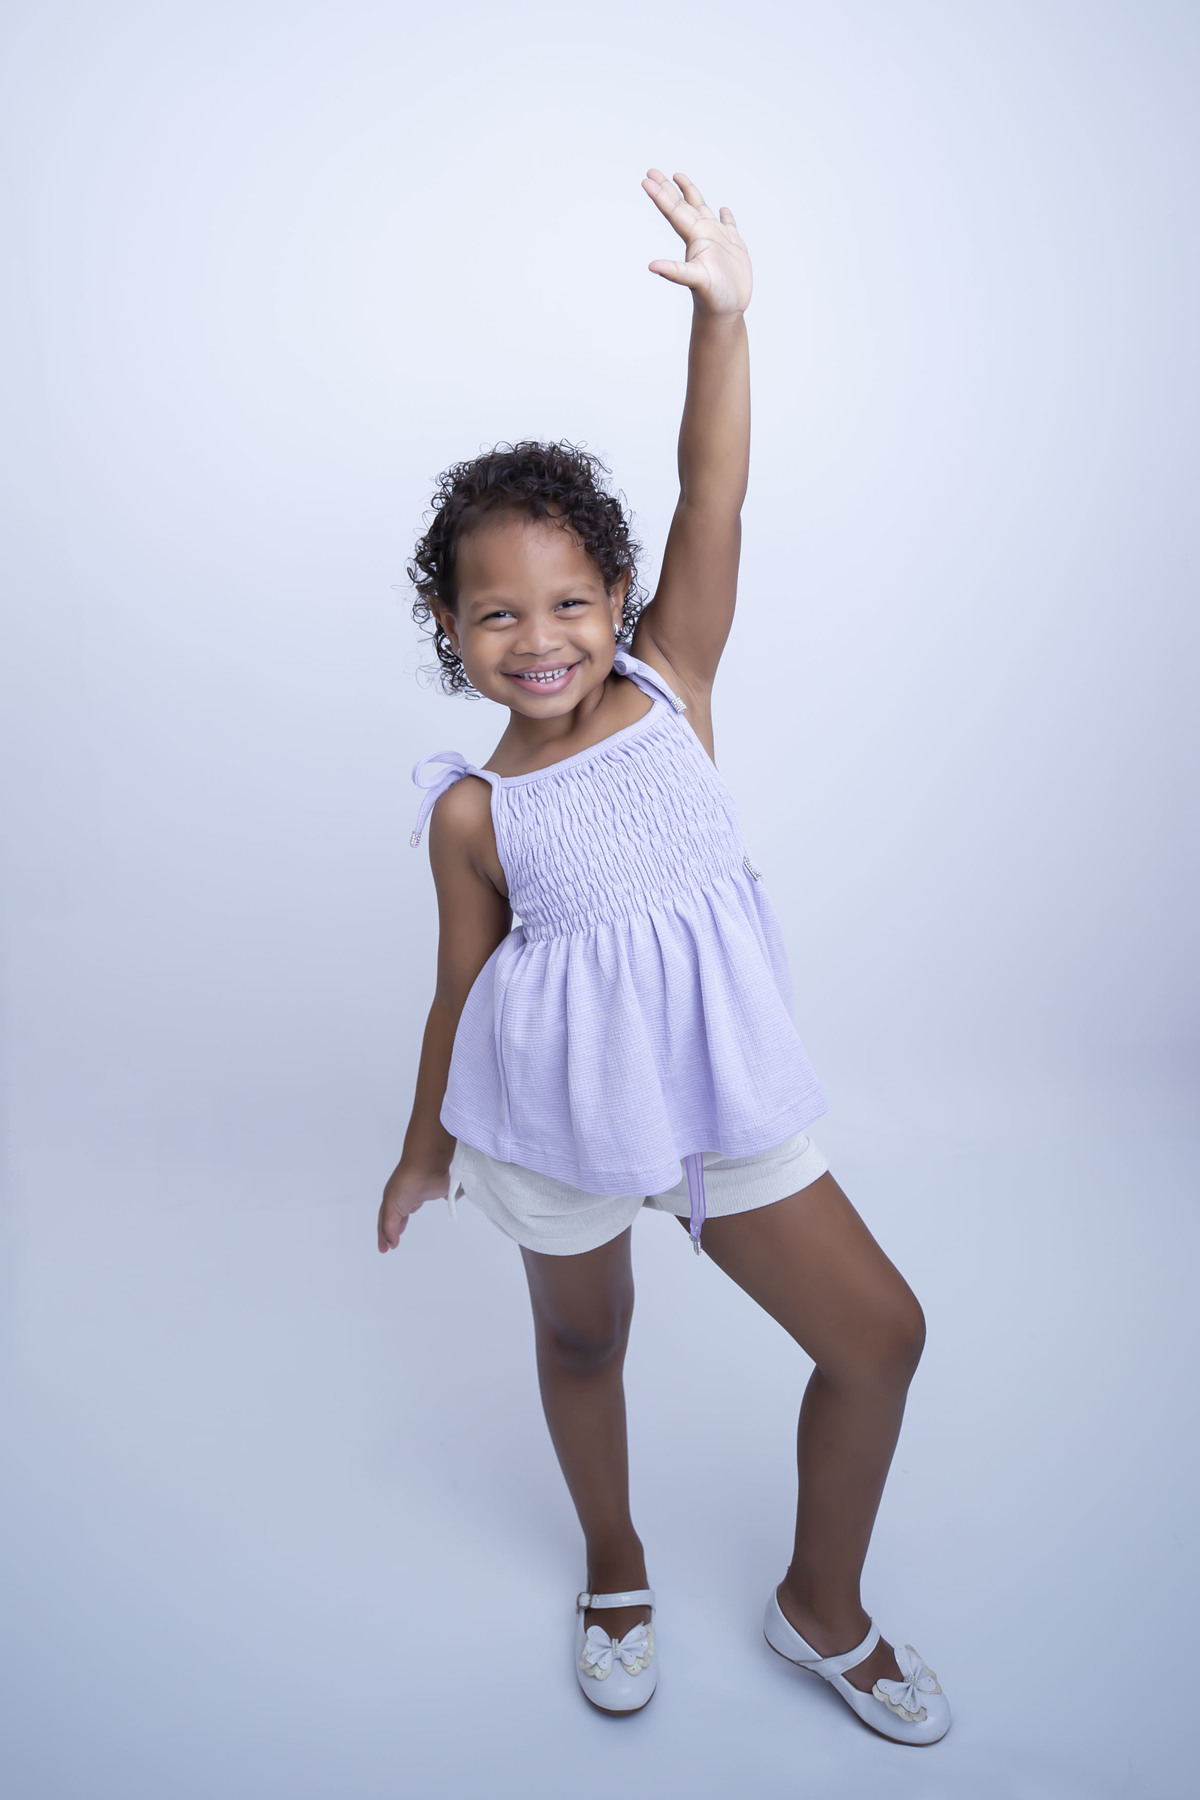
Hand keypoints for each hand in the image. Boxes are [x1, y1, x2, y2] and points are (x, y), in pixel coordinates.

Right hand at [377, 1157, 450, 1251]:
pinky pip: (434, 1200)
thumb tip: (391, 1244)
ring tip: (402, 1229)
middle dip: (391, 1229)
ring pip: (409, 1209)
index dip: (383, 1236)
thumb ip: (390, 1227)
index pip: (384, 1223)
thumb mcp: (392, 1207)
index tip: (384, 1250)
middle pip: (394, 1217)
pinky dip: (431, 1206)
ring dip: (404, 1220)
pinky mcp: (434, 1191)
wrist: (427, 1164)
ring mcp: (417, 1194)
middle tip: (391, 1243)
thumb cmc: (406, 1184)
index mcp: (390, 1201)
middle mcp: (402, 1198)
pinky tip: (434, 1209)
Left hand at [642, 168, 751, 317]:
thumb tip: (652, 266)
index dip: (661, 195)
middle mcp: (703, 235)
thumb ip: (675, 272)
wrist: (727, 313)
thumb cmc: (712, 298)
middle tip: (652, 171)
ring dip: (691, 194)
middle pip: (683, 206)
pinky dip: (726, 217)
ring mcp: (718, 240)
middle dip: (668, 188)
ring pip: (702, 210)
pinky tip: (724, 210)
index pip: (674, 212)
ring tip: (679, 177)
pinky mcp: (734, 248)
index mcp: (694, 238)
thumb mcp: (695, 281)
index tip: (647, 179)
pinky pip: (729, 226)